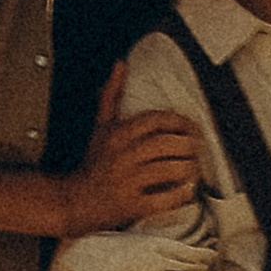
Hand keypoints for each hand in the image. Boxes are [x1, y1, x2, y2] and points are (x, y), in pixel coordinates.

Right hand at [60, 64, 203, 231]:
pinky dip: (180, 194)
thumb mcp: (101, 125)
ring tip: (193, 167)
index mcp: (119, 134)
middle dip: (189, 146)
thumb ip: (112, 94)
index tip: (191, 127)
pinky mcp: (132, 206)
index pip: (157, 120)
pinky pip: (164, 199)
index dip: (180, 122)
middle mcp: (124, 156)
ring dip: (188, 168)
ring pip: (169, 169)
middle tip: (197, 148)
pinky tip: (186, 190)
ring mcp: (128, 181)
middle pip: (167, 144)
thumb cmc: (93, 163)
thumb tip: (120, 64)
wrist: (73, 201)